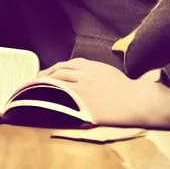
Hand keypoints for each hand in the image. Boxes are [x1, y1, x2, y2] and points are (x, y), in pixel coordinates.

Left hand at [38, 58, 169, 128]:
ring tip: (34, 91)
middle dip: (44, 76)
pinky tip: (44, 101)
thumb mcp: (106, 71)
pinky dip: (52, 98)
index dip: (52, 69)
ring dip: (43, 86)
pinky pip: (63, 99)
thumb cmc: (125, 88)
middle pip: (58, 72)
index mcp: (90, 66)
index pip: (65, 65)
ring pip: (57, 84)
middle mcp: (83, 74)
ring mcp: (83, 89)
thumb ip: (91, 70)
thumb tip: (79, 74)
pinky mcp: (84, 104)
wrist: (136, 99)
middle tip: (33, 82)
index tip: (44, 73)